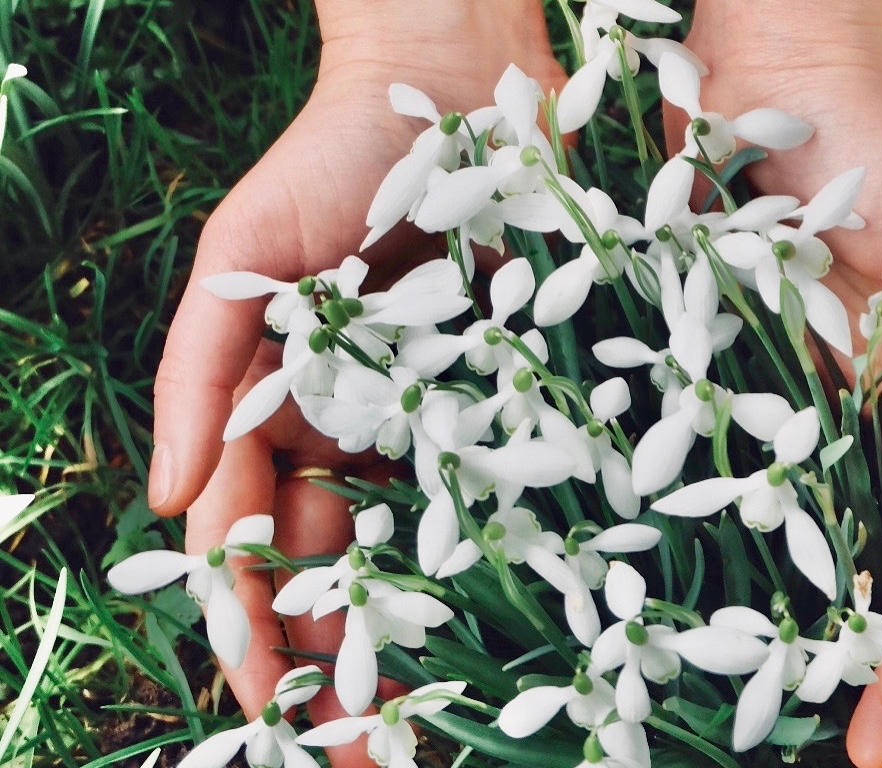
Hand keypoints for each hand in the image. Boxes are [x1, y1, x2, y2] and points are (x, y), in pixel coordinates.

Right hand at [148, 1, 565, 760]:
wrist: (455, 85)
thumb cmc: (330, 162)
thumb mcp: (239, 262)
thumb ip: (196, 377)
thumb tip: (166, 505)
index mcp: (285, 412)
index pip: (262, 542)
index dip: (260, 630)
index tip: (273, 716)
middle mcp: (362, 431)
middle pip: (346, 569)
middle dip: (344, 665)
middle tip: (360, 760)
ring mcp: (440, 420)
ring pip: (425, 550)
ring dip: (422, 639)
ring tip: (429, 730)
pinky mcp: (512, 396)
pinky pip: (503, 486)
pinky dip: (502, 556)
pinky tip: (515, 626)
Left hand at [673, 2, 881, 763]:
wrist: (780, 86)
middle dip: (874, 653)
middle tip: (850, 749)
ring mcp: (809, 407)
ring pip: (815, 532)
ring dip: (803, 618)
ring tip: (781, 709)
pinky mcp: (740, 381)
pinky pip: (744, 470)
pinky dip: (738, 536)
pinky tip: (712, 598)